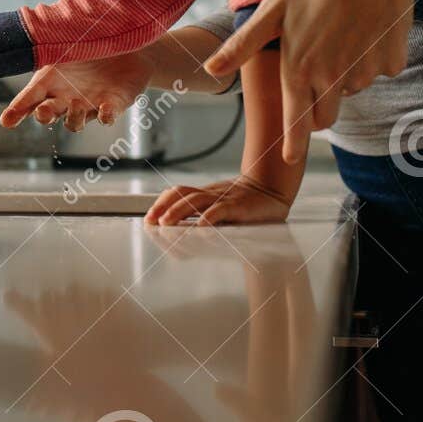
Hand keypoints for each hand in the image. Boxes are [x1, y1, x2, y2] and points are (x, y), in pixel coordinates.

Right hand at [0, 50, 154, 131]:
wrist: (130, 45)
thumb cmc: (93, 39)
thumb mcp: (69, 36)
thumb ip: (53, 37)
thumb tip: (30, 25)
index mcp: (50, 80)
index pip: (29, 98)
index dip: (17, 110)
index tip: (6, 121)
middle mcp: (65, 98)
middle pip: (48, 114)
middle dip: (44, 115)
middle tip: (42, 113)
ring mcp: (87, 105)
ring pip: (74, 123)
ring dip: (73, 118)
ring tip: (76, 105)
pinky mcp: (111, 106)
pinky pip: (106, 117)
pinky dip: (105, 116)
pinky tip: (105, 112)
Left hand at [145, 177, 290, 226]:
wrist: (273, 189)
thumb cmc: (247, 205)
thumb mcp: (222, 209)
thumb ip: (205, 216)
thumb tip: (183, 232)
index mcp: (206, 194)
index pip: (178, 193)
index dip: (161, 203)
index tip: (149, 218)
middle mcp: (212, 194)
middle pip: (182, 193)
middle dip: (163, 207)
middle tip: (151, 221)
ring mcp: (225, 198)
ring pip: (196, 200)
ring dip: (178, 211)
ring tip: (165, 223)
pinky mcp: (239, 206)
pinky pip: (221, 210)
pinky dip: (209, 217)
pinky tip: (200, 227)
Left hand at [203, 0, 414, 163]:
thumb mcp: (273, 8)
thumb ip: (243, 45)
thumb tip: (210, 68)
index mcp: (300, 68)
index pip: (295, 122)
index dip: (292, 144)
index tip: (288, 159)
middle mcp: (333, 77)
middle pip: (325, 114)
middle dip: (318, 104)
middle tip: (315, 67)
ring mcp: (365, 71)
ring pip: (351, 89)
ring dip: (344, 75)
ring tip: (339, 31)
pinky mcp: (391, 60)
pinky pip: (378, 70)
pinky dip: (372, 56)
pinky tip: (365, 25)